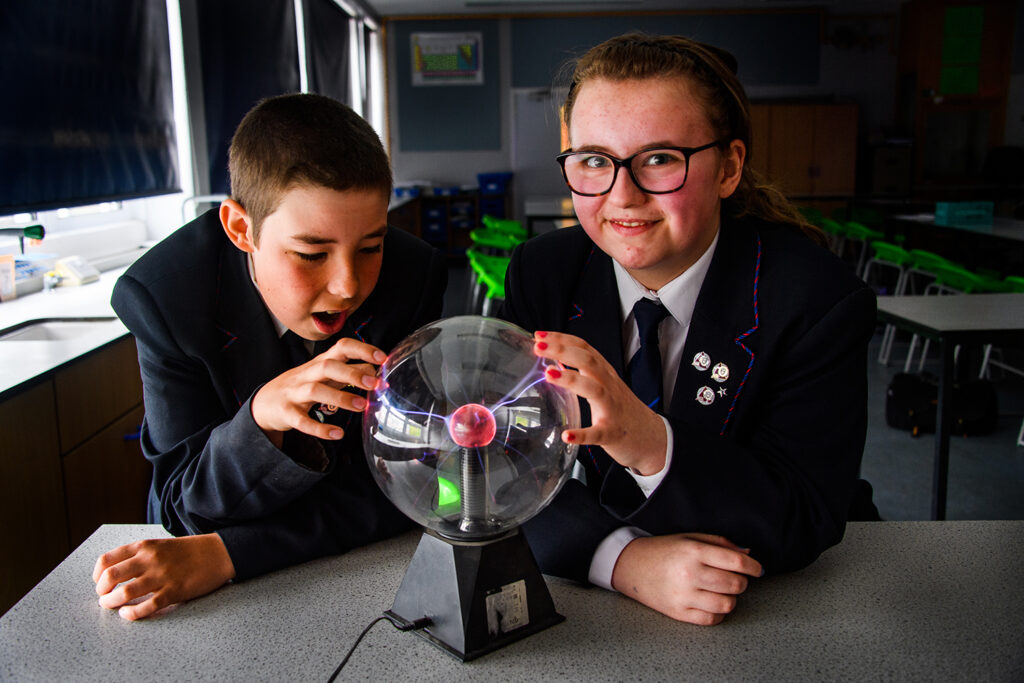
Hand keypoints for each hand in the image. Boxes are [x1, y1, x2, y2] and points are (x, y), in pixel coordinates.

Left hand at [93, 533, 235, 620]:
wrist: (218, 553)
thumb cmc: (189, 550)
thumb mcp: (160, 544)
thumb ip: (139, 556)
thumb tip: (117, 574)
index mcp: (144, 546)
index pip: (107, 560)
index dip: (97, 575)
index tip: (100, 582)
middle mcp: (149, 559)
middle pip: (111, 577)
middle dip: (101, 591)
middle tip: (104, 597)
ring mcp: (161, 576)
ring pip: (125, 593)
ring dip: (112, 603)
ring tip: (112, 606)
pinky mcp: (173, 591)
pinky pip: (147, 606)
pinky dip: (132, 613)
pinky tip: (128, 613)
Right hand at [252, 337, 386, 445]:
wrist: (263, 403)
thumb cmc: (301, 387)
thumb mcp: (323, 376)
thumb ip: (348, 373)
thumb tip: (376, 373)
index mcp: (319, 363)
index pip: (341, 347)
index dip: (361, 349)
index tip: (382, 358)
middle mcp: (306, 374)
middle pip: (327, 366)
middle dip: (351, 372)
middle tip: (374, 383)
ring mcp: (294, 393)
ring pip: (315, 390)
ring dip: (340, 397)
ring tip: (361, 406)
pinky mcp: (286, 414)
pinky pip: (302, 421)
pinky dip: (319, 428)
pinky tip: (337, 434)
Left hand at [533, 331, 666, 474]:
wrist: (651, 437)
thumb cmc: (621, 410)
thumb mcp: (603, 385)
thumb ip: (582, 373)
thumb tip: (552, 363)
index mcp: (604, 373)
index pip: (584, 348)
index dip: (562, 339)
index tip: (539, 335)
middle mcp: (609, 386)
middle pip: (588, 361)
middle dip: (563, 351)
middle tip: (539, 347)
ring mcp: (611, 409)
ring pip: (594, 389)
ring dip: (571, 380)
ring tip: (549, 375)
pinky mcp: (612, 433)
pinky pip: (597, 433)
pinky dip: (581, 434)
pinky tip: (566, 435)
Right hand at [611, 533, 761, 624]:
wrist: (631, 565)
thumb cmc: (662, 550)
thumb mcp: (690, 538)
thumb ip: (721, 544)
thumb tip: (748, 555)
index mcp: (694, 551)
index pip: (737, 562)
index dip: (754, 567)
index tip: (757, 569)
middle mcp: (690, 574)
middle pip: (735, 584)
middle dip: (742, 581)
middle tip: (735, 577)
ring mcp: (684, 596)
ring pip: (727, 604)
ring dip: (731, 598)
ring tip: (722, 590)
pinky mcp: (679, 613)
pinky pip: (712, 619)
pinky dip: (718, 613)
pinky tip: (712, 602)